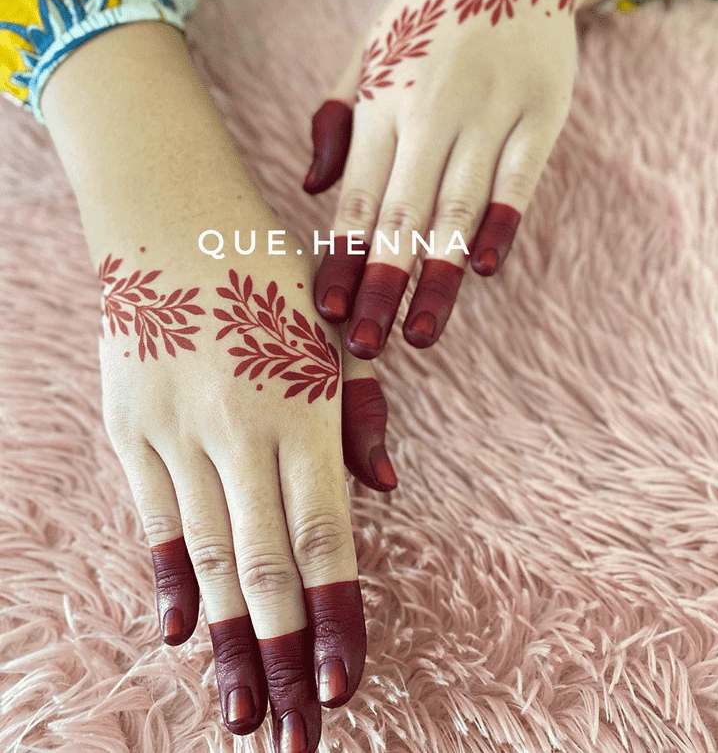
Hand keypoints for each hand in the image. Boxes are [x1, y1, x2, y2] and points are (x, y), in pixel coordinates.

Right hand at [97, 230, 392, 752]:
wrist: (171, 219)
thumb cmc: (268, 274)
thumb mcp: (330, 328)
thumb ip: (361, 408)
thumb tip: (385, 487)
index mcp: (302, 405)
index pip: (324, 534)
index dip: (337, 615)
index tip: (345, 686)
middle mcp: (239, 428)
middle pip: (265, 565)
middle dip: (286, 657)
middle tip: (296, 742)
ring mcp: (176, 430)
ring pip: (206, 556)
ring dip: (229, 640)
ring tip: (241, 715)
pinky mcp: (130, 427)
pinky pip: (152, 516)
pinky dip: (166, 578)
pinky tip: (181, 633)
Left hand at [303, 0, 581, 358]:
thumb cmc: (429, 16)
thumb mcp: (367, 51)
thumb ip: (338, 119)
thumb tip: (310, 190)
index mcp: (382, 102)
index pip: (358, 198)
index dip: (341, 258)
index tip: (324, 311)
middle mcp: (430, 111)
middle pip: (401, 214)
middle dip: (380, 284)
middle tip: (363, 345)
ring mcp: (489, 112)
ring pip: (457, 208)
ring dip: (436, 276)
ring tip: (422, 334)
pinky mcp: (540, 113)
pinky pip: (519, 178)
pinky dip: (500, 222)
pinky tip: (482, 268)